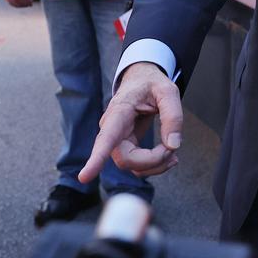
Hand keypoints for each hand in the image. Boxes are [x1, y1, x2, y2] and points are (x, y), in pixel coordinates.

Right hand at [80, 62, 183, 182]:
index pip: (106, 138)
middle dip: (153, 161)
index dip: (96, 159)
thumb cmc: (151, 84)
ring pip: (131, 166)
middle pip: (126, 159)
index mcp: (119, 112)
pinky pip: (137, 165)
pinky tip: (168, 154)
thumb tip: (173, 145)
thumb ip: (173, 116)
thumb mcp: (168, 91)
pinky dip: (154, 165)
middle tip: (173, 149)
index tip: (84, 177)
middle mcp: (112, 129)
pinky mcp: (125, 146)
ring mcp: (117, 140)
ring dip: (155, 166)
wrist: (141, 80)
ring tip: (173, 152)